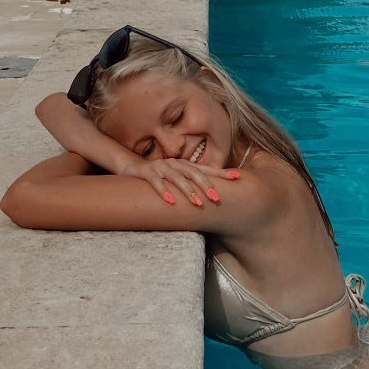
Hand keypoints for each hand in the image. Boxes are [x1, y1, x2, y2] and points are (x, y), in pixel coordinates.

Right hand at [118, 157, 239, 206]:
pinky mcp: (146, 173)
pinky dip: (164, 192)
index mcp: (184, 165)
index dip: (222, 173)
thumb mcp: (175, 178)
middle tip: (216, 199)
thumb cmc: (158, 175)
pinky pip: (156, 182)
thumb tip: (211, 194)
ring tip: (198, 203)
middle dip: (206, 185)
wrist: (130, 165)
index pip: (206, 169)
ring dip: (188, 191)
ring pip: (177, 179)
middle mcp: (174, 164)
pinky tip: (172, 202)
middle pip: (193, 173)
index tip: (238, 177)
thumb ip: (190, 183)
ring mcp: (161, 167)